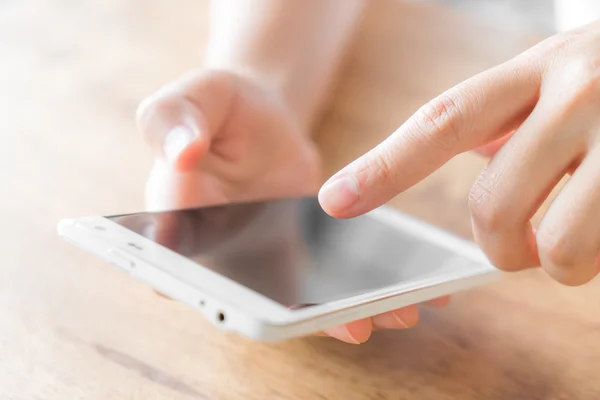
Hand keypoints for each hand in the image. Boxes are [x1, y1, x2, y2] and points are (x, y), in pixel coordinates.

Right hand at [137, 70, 445, 342]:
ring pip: (298, 304)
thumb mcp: (190, 99)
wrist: (259, 118)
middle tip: (355, 325)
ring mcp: (259, 268)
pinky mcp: (297, 262)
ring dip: (347, 314)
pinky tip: (411, 291)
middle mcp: (215, 262)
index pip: (180, 277)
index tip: (266, 311)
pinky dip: (365, 293)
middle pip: (254, 305)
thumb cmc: (218, 108)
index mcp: (173, 228)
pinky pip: (327, 286)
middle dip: (307, 319)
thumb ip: (173, 121)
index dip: (217, 300)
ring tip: (398, 312)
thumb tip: (182, 154)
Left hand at [319, 21, 599, 285]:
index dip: (386, 166)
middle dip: (498, 247)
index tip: (335, 200)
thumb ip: (503, 118)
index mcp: (536, 70)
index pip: (444, 122)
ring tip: (585, 226)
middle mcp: (580, 95)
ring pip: (560, 251)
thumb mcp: (554, 76)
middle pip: (493, 209)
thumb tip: (454, 154)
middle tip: (519, 243)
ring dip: (561, 260)